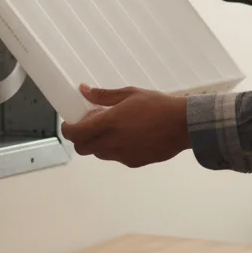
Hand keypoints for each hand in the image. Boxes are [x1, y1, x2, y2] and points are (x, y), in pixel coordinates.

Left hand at [60, 84, 191, 167]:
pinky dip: (114, 149)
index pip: (76, 133)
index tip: (70, 123)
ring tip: (111, 129)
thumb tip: (83, 90)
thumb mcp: (129, 94)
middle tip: (89, 125)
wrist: (183, 125)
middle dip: (80, 138)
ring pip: (98, 153)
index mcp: (110, 122)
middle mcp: (113, 142)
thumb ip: (103, 95)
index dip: (68, 129)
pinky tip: (128, 136)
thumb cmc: (158, 106)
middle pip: (82, 148)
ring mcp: (123, 155)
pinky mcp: (133, 162)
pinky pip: (116, 157)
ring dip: (97, 143)